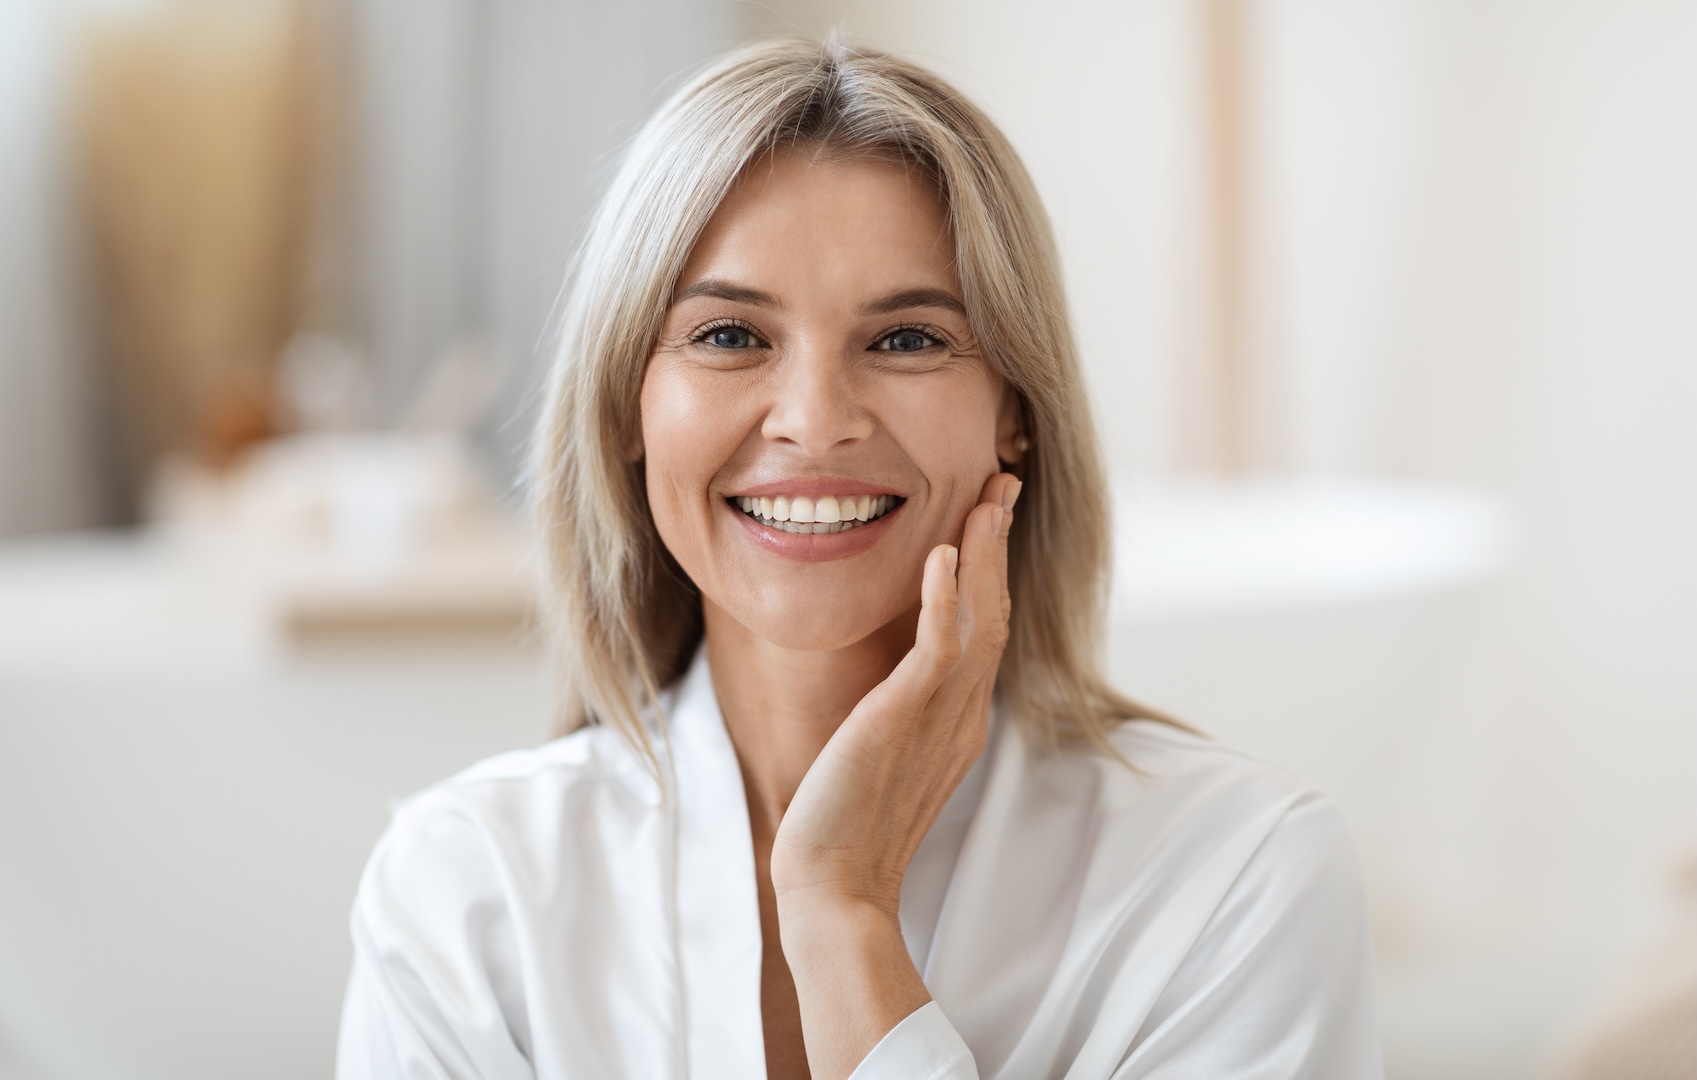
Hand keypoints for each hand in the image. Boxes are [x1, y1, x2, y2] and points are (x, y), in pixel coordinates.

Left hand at [768, 472, 1019, 1077]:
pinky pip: (940, 647)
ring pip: (981, 618)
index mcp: (960, 721)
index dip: (992, 571)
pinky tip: (943, 553)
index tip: (988, 520)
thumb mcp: (881, 755)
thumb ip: (897, 714)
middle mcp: (963, 714)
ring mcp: (942, 716)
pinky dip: (946, 597)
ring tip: (987, 498)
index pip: (987, 630)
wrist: (832, 885)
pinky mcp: (907, 719)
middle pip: (998, 612)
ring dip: (985, 554)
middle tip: (1004, 486)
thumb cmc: (844, 827)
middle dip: (1001, 545)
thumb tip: (888, 685)